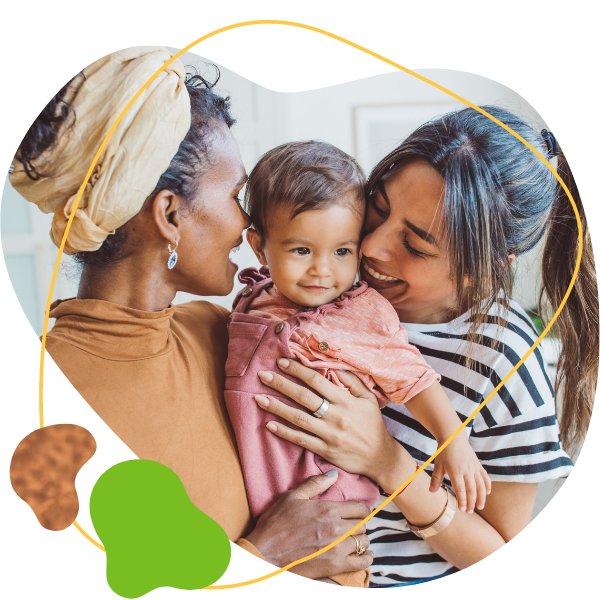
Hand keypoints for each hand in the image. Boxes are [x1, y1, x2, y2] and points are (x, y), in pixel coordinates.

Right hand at [244, 471, 372, 579]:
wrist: (264, 554)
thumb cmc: (275, 524)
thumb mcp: (292, 497)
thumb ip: (315, 484)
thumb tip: (334, 474)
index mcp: (328, 509)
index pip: (360, 508)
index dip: (360, 510)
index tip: (355, 513)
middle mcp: (336, 527)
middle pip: (363, 525)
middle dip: (359, 524)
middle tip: (351, 527)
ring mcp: (337, 548)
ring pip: (364, 542)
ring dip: (360, 541)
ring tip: (352, 541)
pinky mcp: (335, 566)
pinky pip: (362, 563)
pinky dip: (365, 559)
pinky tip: (360, 556)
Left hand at [254, 358, 412, 484]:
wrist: (380, 457)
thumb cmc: (372, 424)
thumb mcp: (368, 399)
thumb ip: (352, 381)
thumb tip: (333, 367)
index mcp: (345, 401)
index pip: (316, 381)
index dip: (297, 370)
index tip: (281, 362)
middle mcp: (335, 416)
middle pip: (303, 396)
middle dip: (280, 384)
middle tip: (262, 375)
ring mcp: (329, 434)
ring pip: (298, 418)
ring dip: (276, 407)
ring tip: (258, 398)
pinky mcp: (325, 450)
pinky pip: (301, 440)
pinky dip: (284, 432)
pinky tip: (269, 424)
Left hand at [430, 430, 491, 512]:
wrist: (453, 437)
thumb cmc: (444, 451)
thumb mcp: (438, 464)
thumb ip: (435, 478)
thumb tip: (431, 491)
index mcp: (456, 471)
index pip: (461, 490)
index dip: (462, 501)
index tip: (462, 509)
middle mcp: (467, 470)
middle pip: (472, 490)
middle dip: (471, 502)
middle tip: (469, 512)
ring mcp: (474, 468)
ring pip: (481, 485)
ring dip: (481, 497)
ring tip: (480, 507)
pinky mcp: (478, 465)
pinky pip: (485, 477)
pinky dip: (487, 485)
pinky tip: (487, 493)